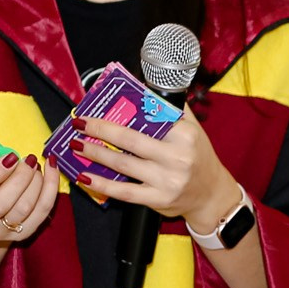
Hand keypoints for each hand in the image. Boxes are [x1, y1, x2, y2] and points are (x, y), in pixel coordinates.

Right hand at [0, 144, 58, 247]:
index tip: (12, 156)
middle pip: (0, 204)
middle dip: (20, 178)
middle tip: (29, 160)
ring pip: (23, 209)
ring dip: (36, 184)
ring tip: (37, 167)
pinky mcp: (21, 235)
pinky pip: (42, 213)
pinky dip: (50, 190)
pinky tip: (51, 172)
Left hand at [73, 109, 240, 229]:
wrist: (211, 195)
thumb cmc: (198, 157)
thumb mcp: (193, 129)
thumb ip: (171, 109)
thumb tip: (142, 88)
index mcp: (184, 135)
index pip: (148, 118)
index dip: (120, 112)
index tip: (99, 106)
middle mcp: (176, 158)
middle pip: (129, 140)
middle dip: (100, 130)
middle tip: (79, 123)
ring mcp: (166, 181)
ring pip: (122, 165)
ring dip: (95, 154)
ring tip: (77, 145)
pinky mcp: (157, 199)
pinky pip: (123, 192)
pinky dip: (101, 185)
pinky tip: (84, 177)